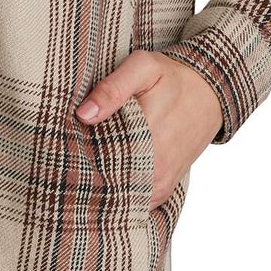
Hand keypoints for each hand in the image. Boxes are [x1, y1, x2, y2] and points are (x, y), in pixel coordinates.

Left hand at [76, 51, 223, 208]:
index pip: (96, 159)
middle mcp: (155, 168)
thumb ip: (113, 88)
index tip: (59, 148)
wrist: (211, 93)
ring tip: (80, 170)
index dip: (73, 155)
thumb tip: (84, 115)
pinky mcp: (163, 190)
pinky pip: (133, 202)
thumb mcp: (144, 68)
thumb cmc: (174, 78)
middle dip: (82, 173)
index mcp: (146, 137)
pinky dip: (116, 195)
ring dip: (98, 186)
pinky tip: (102, 180)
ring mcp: (159, 183)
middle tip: (64, 160)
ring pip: (117, 197)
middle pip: (103, 182)